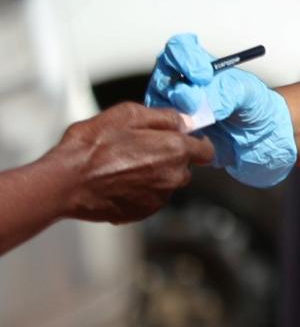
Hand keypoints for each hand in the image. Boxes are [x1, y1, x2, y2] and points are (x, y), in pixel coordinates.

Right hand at [55, 102, 213, 223]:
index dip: (197, 143)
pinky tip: (120, 181)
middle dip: (171, 158)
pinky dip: (142, 190)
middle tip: (142, 149)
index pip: (207, 150)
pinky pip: (151, 198)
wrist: (65, 182)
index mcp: (175, 150)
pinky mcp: (142, 212)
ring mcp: (158, 197)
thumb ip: (165, 117)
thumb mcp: (129, 114)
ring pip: (167, 183)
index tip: (184, 139)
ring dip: (156, 175)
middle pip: (185, 167)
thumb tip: (186, 121)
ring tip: (125, 165)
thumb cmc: (93, 145)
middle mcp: (173, 177)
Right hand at [146, 33, 295, 187]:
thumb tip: (208, 102)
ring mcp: (172, 107)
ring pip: (157, 104)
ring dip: (177, 113)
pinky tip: (195, 136)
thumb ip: (231, 92)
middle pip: (163, 75)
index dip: (186, 57)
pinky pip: (161, 130)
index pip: (180, 47)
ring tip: (200, 123)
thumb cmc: (254, 107)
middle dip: (179, 89)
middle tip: (196, 103)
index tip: (204, 75)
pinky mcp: (171, 131)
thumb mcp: (251, 93)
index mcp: (199, 64)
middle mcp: (180, 82)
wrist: (256, 138)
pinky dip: (175, 132)